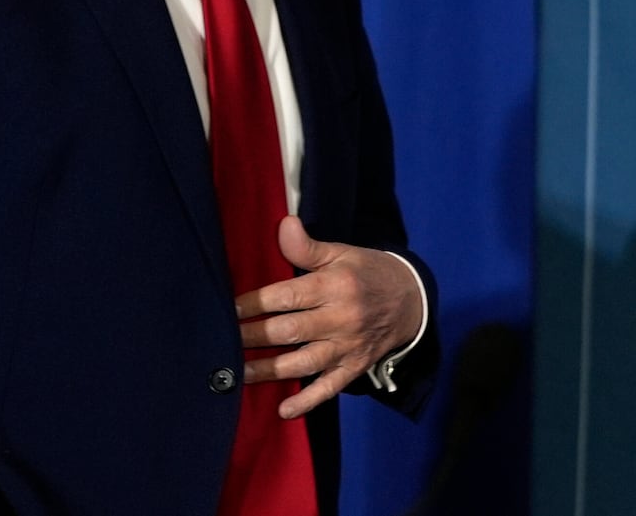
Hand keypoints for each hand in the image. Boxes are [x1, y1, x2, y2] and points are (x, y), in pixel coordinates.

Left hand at [234, 215, 422, 418]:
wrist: (412, 300)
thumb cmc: (367, 272)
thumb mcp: (342, 253)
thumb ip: (308, 247)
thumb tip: (283, 224)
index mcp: (335, 286)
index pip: (288, 296)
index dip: (256, 303)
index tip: (229, 308)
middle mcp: (341, 318)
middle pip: (291, 331)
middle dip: (254, 336)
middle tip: (223, 340)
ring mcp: (348, 346)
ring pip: (304, 362)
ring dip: (270, 370)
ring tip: (239, 373)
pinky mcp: (354, 367)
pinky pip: (330, 387)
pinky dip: (308, 401)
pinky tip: (284, 410)